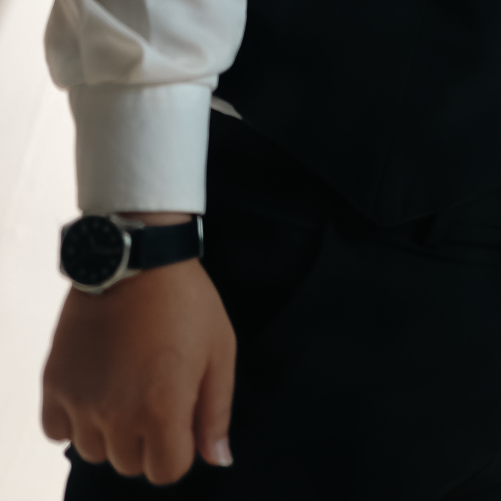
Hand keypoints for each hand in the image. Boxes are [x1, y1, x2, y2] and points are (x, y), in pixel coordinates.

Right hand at [42, 228, 235, 484]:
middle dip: (145, 438)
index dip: (178, 448)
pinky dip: (72, 419)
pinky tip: (94, 389)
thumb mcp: (220, 350)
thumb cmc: (186, 300)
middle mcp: (117, 413)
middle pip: (129, 463)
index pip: (166, 471)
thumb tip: (218, 459)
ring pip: (93, 450)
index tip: (179, 417)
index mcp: (162, 409)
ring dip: (109, 430)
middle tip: (152, 394)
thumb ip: (217, 411)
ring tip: (124, 386)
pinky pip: (56, 431)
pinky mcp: (55, 382)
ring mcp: (82, 400)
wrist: (136, 255)